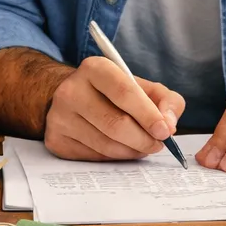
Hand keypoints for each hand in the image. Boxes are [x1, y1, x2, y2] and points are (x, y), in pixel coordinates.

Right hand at [44, 56, 185, 161]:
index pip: (124, 92)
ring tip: (142, 146)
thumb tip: (169, 125)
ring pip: (106, 145)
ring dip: (132, 151)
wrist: (72, 97)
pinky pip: (94, 157)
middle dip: (143, 139)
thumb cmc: (114, 93)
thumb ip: (165, 100)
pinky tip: (121, 148)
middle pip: (115, 124)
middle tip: (158, 144)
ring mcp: (60, 117)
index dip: (148, 114)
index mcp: (94, 69)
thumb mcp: (142, 86)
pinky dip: (115, 157)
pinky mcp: (56, 140)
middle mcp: (71, 91)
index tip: (165, 131)